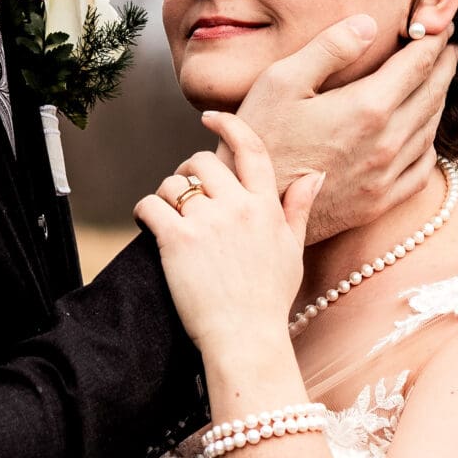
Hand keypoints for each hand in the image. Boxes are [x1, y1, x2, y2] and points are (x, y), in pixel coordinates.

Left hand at [135, 115, 320, 359]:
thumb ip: (298, 209)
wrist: (246, 340)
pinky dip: (143, 211)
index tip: (210, 118)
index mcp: (266, 206)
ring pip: (174, 183)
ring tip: (168, 216)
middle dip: (188, 173)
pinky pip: (150, 205)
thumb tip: (314, 175)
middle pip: (202, 162)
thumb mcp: (292, 250)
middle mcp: (238, 207)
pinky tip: (146, 223)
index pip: (250, 149)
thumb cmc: (268, 300)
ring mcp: (207, 223)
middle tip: (184, 195)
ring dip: (166, 195)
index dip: (228, 126)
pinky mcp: (177, 240)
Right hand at [235, 19, 457, 241]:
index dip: (435, 42)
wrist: (252, 206)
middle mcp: (387, 142)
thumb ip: (329, 48)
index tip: (444, 28)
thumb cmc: (259, 139)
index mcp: (368, 107)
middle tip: (450, 50)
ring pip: (430, 130)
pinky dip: (429, 144)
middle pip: (432, 95)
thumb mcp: (282, 81)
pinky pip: (421, 169)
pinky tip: (423, 135)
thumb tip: (368, 24)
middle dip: (445, 67)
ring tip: (438, 83)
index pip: (418, 65)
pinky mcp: (379, 201)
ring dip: (439, 101)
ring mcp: (386, 175)